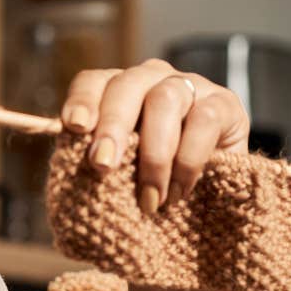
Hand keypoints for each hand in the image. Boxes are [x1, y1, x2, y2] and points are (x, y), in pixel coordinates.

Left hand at [58, 58, 249, 215]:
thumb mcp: (120, 177)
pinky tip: (179, 192)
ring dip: (153, 152)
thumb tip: (65, 161)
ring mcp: (191, 86)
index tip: (75, 127)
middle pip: (127, 84)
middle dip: (112, 126)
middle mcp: (153, 79)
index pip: (93, 81)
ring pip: (165, 98)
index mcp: (118, 92)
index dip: (83, 100)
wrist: (210, 211)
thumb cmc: (153, 190)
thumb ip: (97, 162)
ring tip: (149, 199)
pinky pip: (203, 120)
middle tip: (103, 165)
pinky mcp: (225, 105)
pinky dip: (188, 160)